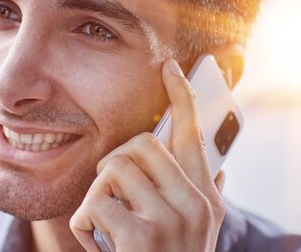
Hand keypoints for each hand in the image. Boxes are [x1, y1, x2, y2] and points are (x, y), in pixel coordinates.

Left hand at [69, 59, 225, 251]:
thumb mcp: (194, 230)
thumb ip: (203, 196)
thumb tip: (217, 169)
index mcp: (204, 197)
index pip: (194, 134)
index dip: (182, 96)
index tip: (169, 66)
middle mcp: (195, 205)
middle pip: (141, 143)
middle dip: (115, 161)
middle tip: (110, 190)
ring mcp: (171, 221)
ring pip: (113, 169)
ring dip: (97, 195)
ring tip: (106, 223)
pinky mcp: (142, 238)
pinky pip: (94, 203)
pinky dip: (83, 224)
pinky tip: (97, 244)